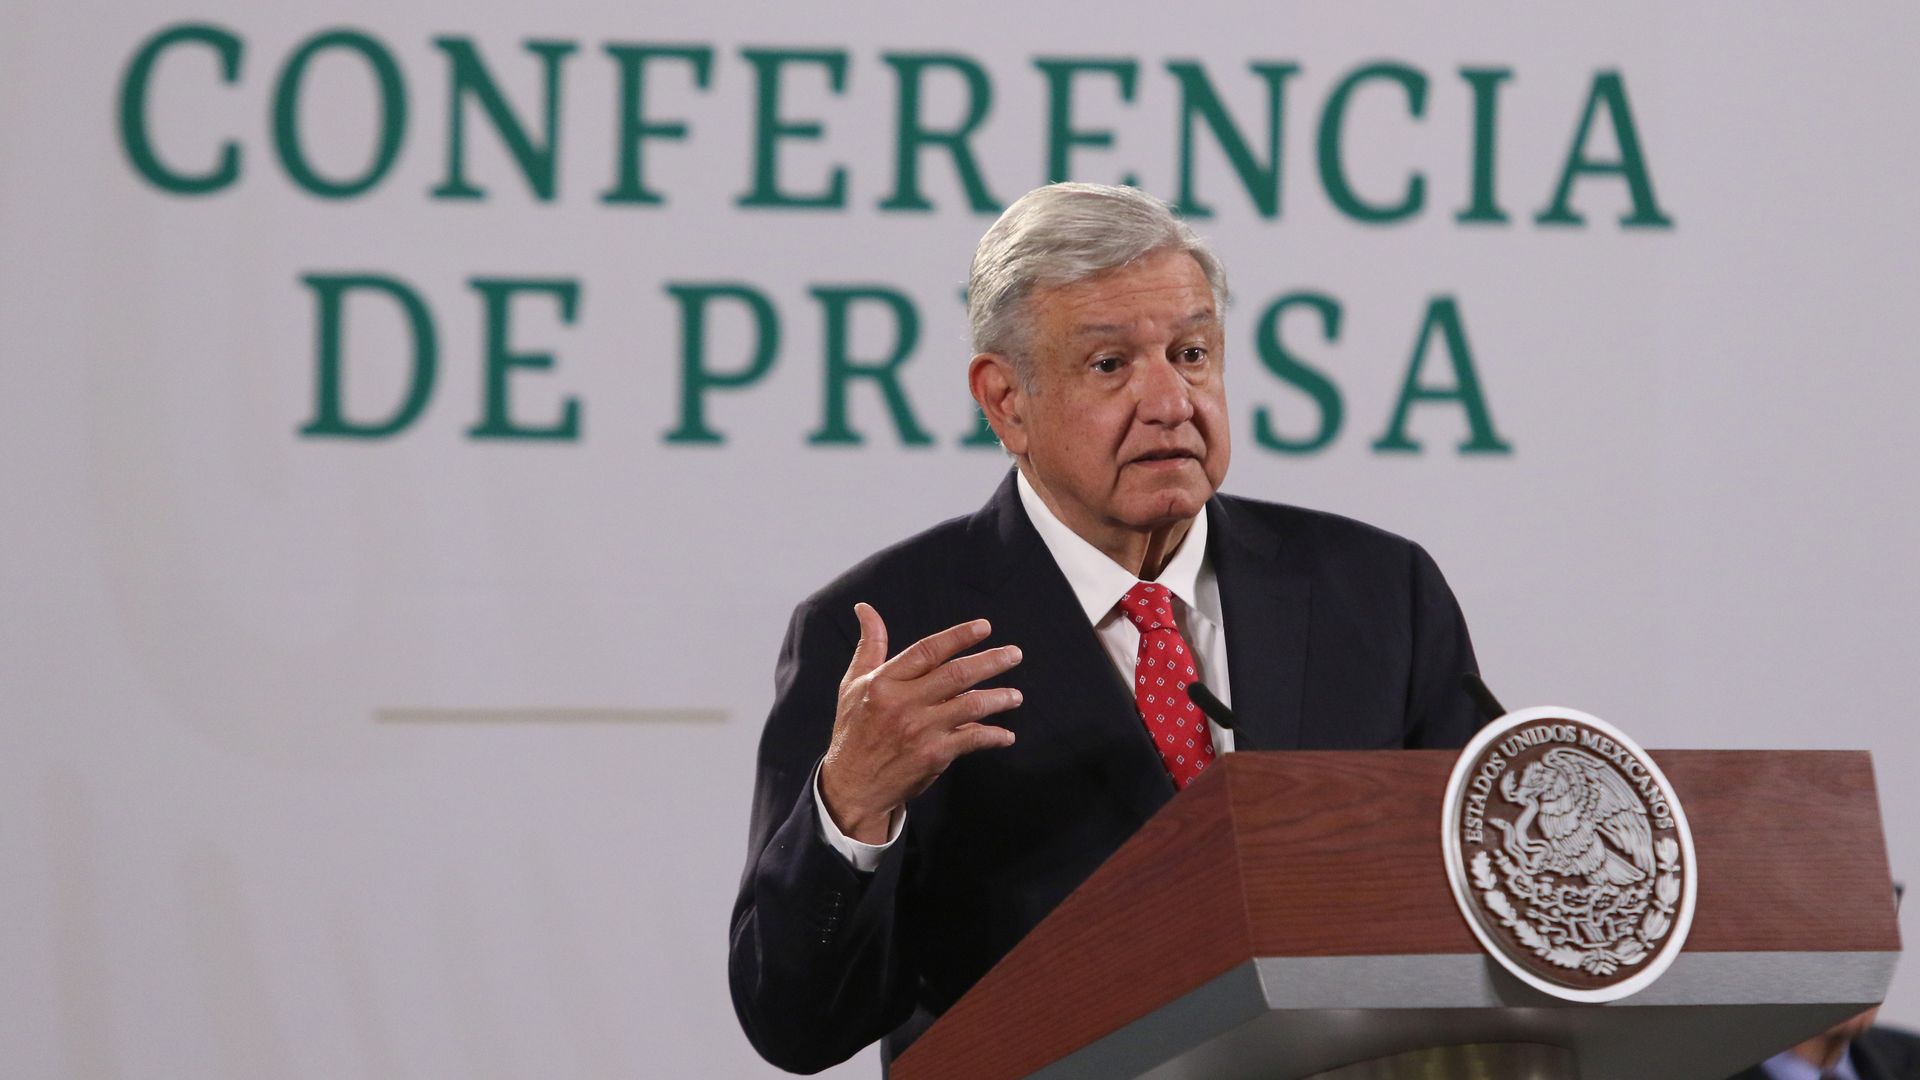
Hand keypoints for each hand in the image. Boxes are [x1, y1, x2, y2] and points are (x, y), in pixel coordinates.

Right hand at [818, 603, 1023, 842]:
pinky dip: (993, 736)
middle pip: (956, 675)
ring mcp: (921, 730)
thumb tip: (866, 609)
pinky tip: (1006, 735)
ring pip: (970, 705)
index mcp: (884, 682)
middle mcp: (904, 704)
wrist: (852, 786)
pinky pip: (972, 739)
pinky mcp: (934, 756)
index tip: (985, 627)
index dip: (958, 637)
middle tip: (1015, 654)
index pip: (928, 651)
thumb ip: (869, 645)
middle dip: (991, 662)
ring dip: (998, 698)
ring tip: (1016, 696)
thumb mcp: (853, 684)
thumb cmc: (854, 731)